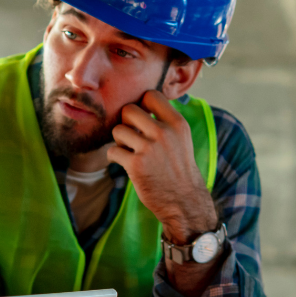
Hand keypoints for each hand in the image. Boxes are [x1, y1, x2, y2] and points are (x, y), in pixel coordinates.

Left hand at [107, 90, 217, 244]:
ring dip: (119, 141)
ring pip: (117, 130)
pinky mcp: (136, 165)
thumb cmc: (178, 169)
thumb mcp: (181, 139)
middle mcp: (164, 133)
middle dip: (125, 122)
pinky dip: (115, 157)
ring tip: (130, 151)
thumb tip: (138, 104)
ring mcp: (149, 148)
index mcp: (177, 124)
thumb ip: (164, 121)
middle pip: (128, 110)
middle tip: (132, 136)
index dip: (141, 105)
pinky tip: (126, 164)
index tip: (141, 119)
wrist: (184, 201)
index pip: (151, 95)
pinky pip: (112, 151)